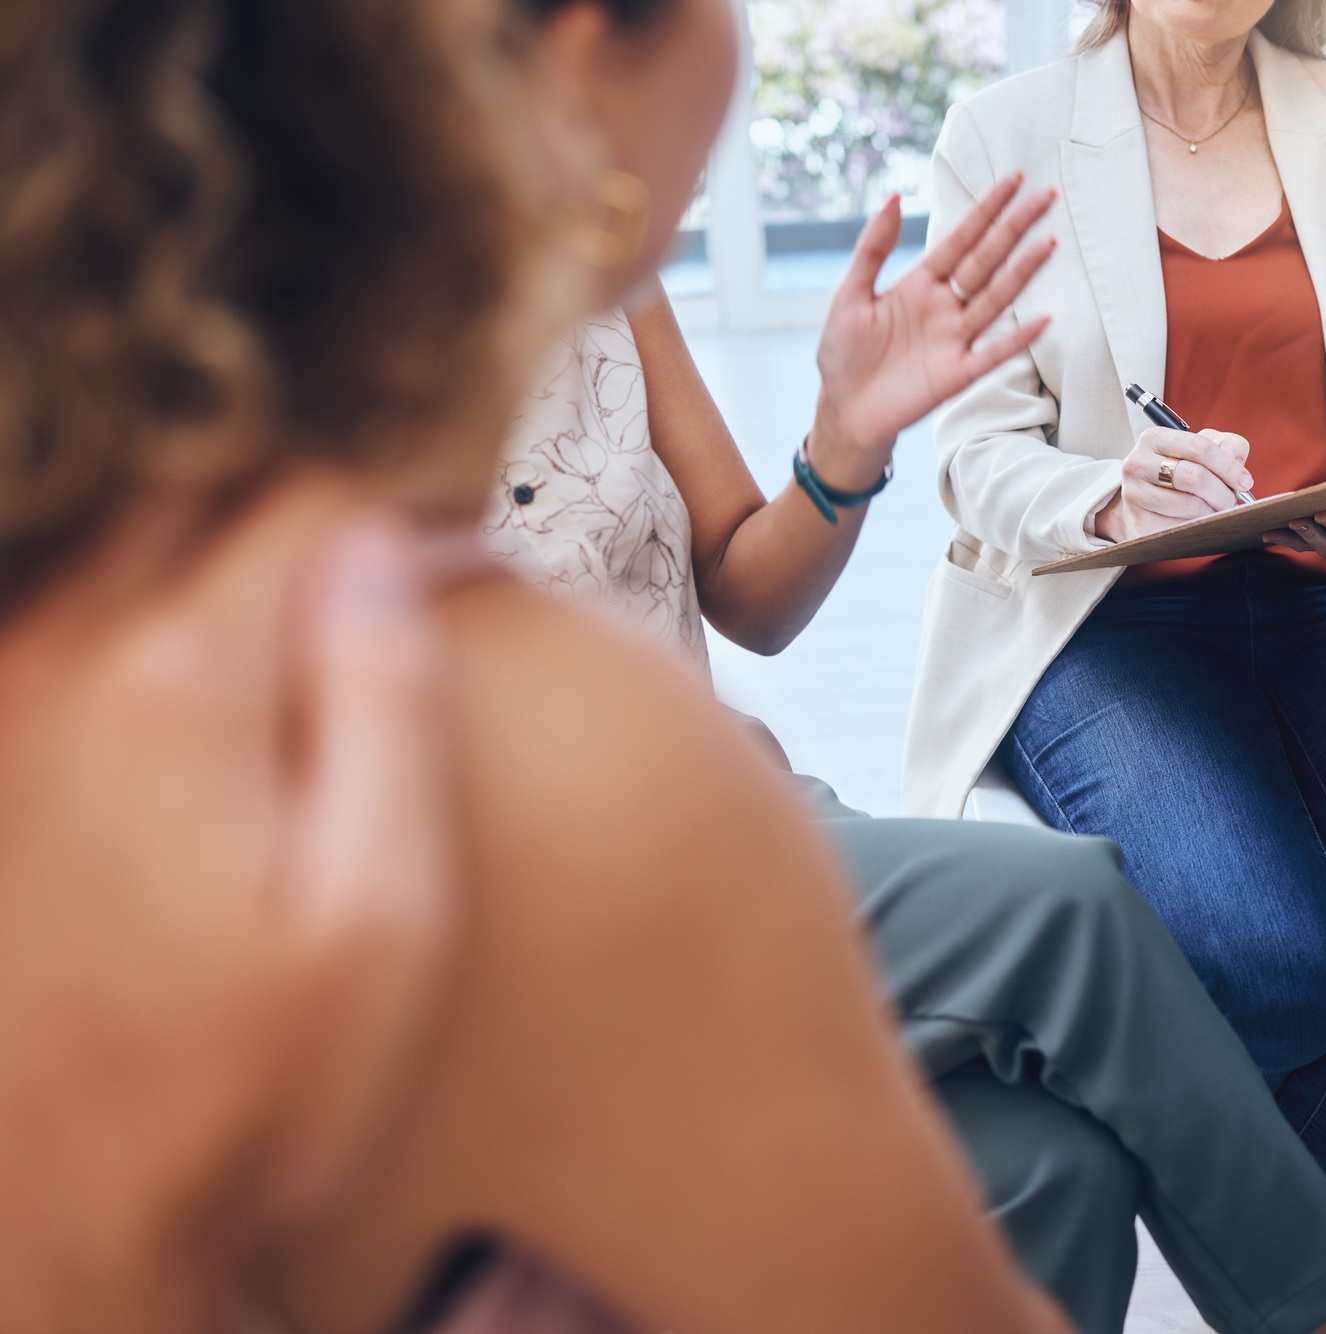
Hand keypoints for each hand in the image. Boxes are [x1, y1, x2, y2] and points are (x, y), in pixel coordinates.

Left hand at [0, 502, 451, 1329]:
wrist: (83, 1215)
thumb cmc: (254, 1082)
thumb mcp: (382, 912)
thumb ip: (387, 707)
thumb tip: (390, 551)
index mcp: (179, 688)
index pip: (311, 502)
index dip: (414, 506)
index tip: (476, 553)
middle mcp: (64, 664)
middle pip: (207, 487)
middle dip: (319, 502)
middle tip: (411, 557)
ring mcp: (7, 705)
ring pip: (126, 534)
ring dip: (232, 535)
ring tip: (327, 593)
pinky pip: (72, 605)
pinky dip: (157, 590)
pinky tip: (222, 655)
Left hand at [807, 174, 1058, 490]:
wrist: (844, 410)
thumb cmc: (843, 352)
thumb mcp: (849, 293)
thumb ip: (873, 248)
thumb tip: (893, 196)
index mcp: (920, 283)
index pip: (960, 238)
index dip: (986, 209)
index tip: (1014, 179)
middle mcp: (944, 306)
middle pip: (986, 260)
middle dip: (1014, 228)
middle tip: (1045, 197)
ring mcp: (954, 339)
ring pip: (996, 299)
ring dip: (1022, 272)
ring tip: (1049, 243)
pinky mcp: (958, 374)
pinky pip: (993, 353)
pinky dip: (1018, 339)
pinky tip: (1043, 319)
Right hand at [1095, 426, 1252, 543]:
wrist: (1144, 500)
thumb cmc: (1179, 470)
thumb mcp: (1202, 449)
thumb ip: (1228, 446)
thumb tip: (1238, 465)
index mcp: (1153, 438)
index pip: (1200, 447)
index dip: (1229, 466)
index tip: (1245, 482)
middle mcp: (1137, 464)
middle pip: (1195, 477)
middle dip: (1223, 493)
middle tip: (1232, 501)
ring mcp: (1134, 495)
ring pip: (1190, 506)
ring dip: (1213, 512)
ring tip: (1215, 510)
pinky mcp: (1139, 524)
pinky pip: (1181, 528)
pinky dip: (1197, 527)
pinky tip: (1198, 522)